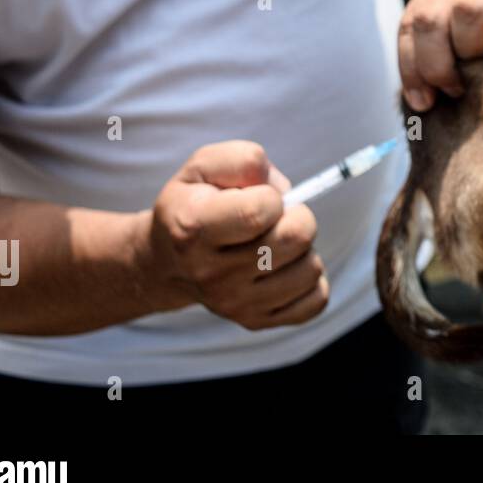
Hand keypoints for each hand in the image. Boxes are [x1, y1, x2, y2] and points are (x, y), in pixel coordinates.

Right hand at [141, 141, 328, 329]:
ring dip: (303, 250)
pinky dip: (310, 281)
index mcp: (193, 227)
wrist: (167, 261)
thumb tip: (280, 190)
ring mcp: (233, 304)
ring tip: (275, 244)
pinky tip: (284, 269)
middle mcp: (211, 273)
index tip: (259, 198)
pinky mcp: (254, 322)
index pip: (261, 211)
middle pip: (296, 239)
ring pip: (311, 270)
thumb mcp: (204, 166)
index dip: (273, 197)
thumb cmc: (195, 203)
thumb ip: (242, 160)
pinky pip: (315, 301)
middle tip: (276, 220)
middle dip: (297, 218)